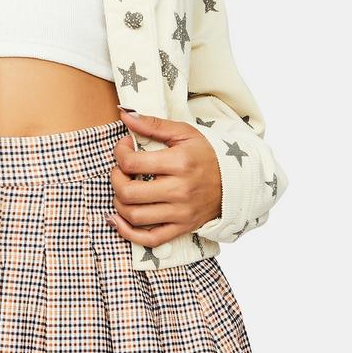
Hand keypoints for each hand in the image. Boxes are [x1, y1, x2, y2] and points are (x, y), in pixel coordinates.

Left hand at [108, 107, 221, 248]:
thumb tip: (124, 113)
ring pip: (134, 216)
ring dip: (119, 203)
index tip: (124, 148)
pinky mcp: (182, 228)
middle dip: (115, 179)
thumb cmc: (207, 154)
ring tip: (123, 189)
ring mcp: (180, 213)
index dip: (120, 153)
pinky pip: (149, 239)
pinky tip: (117, 219)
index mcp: (179, 164)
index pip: (132, 163)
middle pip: (128, 193)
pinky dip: (128, 233)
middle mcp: (179, 191)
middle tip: (120, 171)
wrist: (236, 181)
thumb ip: (153, 124)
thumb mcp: (184, 133)